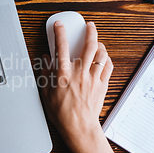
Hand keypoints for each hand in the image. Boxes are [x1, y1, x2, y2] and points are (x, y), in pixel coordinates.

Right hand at [40, 20, 112, 149]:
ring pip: (101, 54)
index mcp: (63, 74)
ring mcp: (93, 78)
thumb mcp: (46, 93)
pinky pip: (108, 66)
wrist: (78, 127)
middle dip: (90, 31)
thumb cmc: (61, 113)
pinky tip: (103, 57)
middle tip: (89, 26)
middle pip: (89, 45)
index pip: (61, 47)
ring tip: (97, 42)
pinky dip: (106, 58)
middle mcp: (80, 73)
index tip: (59, 25)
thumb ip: (45, 73)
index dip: (59, 32)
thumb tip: (45, 60)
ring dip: (100, 44)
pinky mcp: (102, 85)